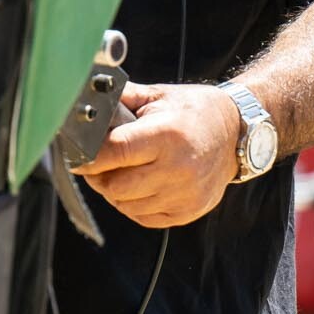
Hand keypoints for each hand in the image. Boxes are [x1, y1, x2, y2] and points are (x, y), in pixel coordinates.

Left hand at [73, 81, 240, 228]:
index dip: (89, 156)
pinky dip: (133, 204)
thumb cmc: (193, 111)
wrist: (236, 134)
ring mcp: (184, 194)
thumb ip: (122, 99)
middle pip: (115, 185)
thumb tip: (84, 100)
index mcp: (167, 135)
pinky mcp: (188, 211)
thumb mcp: (158, 96)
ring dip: (114, 192)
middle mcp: (178, 168)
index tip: (77, 155)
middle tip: (97, 164)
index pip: (115, 152)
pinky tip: (139, 186)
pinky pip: (143, 217)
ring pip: (125, 205)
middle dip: (98, 175)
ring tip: (120, 172)